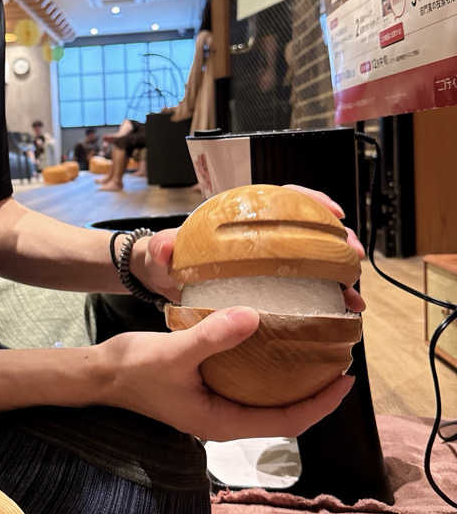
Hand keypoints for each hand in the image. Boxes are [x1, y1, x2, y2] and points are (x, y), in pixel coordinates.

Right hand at [99, 306, 354, 438]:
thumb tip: (255, 316)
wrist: (100, 374)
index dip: (321, 403)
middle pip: (283, 415)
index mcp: (222, 422)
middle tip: (339, 362)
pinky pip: (249, 385)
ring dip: (293, 381)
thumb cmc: (134, 369)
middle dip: (315, 393)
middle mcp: (223, 420)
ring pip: (266, 400)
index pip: (287, 421)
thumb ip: (214, 336)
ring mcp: (214, 406)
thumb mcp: (175, 351)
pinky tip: (272, 344)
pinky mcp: (206, 391)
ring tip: (315, 354)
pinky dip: (268, 369)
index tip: (347, 379)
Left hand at [130, 184, 366, 313]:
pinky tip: (336, 315)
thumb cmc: (163, 258)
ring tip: (353, 294)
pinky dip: (322, 302)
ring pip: (312, 263)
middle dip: (337, 240)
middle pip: (308, 230)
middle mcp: (259, 238)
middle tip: (354, 256)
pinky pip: (302, 292)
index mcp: (240, 218)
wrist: (160, 282)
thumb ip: (160, 247)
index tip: (333, 212)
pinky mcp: (267, 289)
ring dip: (337, 276)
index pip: (282, 198)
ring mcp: (266, 263)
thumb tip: (165, 247)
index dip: (311, 201)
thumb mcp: (159, 252)